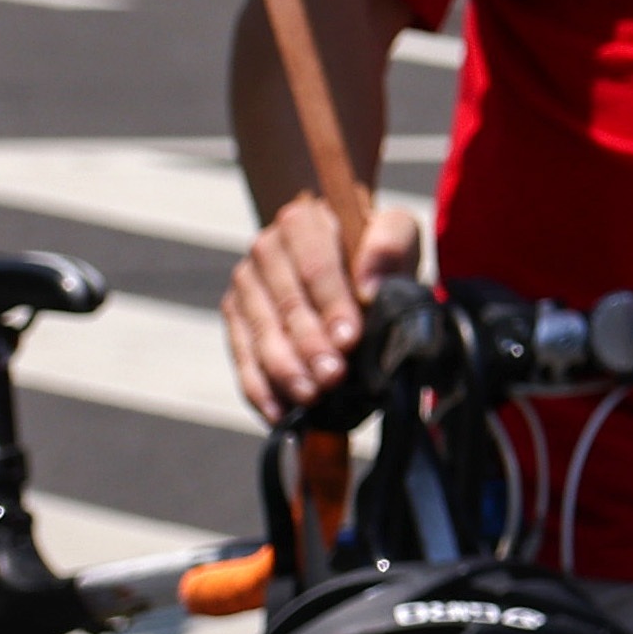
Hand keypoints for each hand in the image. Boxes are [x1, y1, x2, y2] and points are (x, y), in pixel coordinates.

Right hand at [224, 186, 423, 416]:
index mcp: (303, 221)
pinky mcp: (235, 316)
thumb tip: (369, 285)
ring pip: (261, 333)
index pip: (315, 266)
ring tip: (312, 396)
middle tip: (333, 376)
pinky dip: (260, 387)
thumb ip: (390, 246)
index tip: (350, 338)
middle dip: (310, 345)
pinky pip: (242, 356)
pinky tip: (279, 411)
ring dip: (285, 370)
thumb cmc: (374, 250)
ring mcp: (246, 284)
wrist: (347, 259)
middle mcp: (266, 249)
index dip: (332, 304)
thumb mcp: (397, 232)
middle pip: (287, 304)